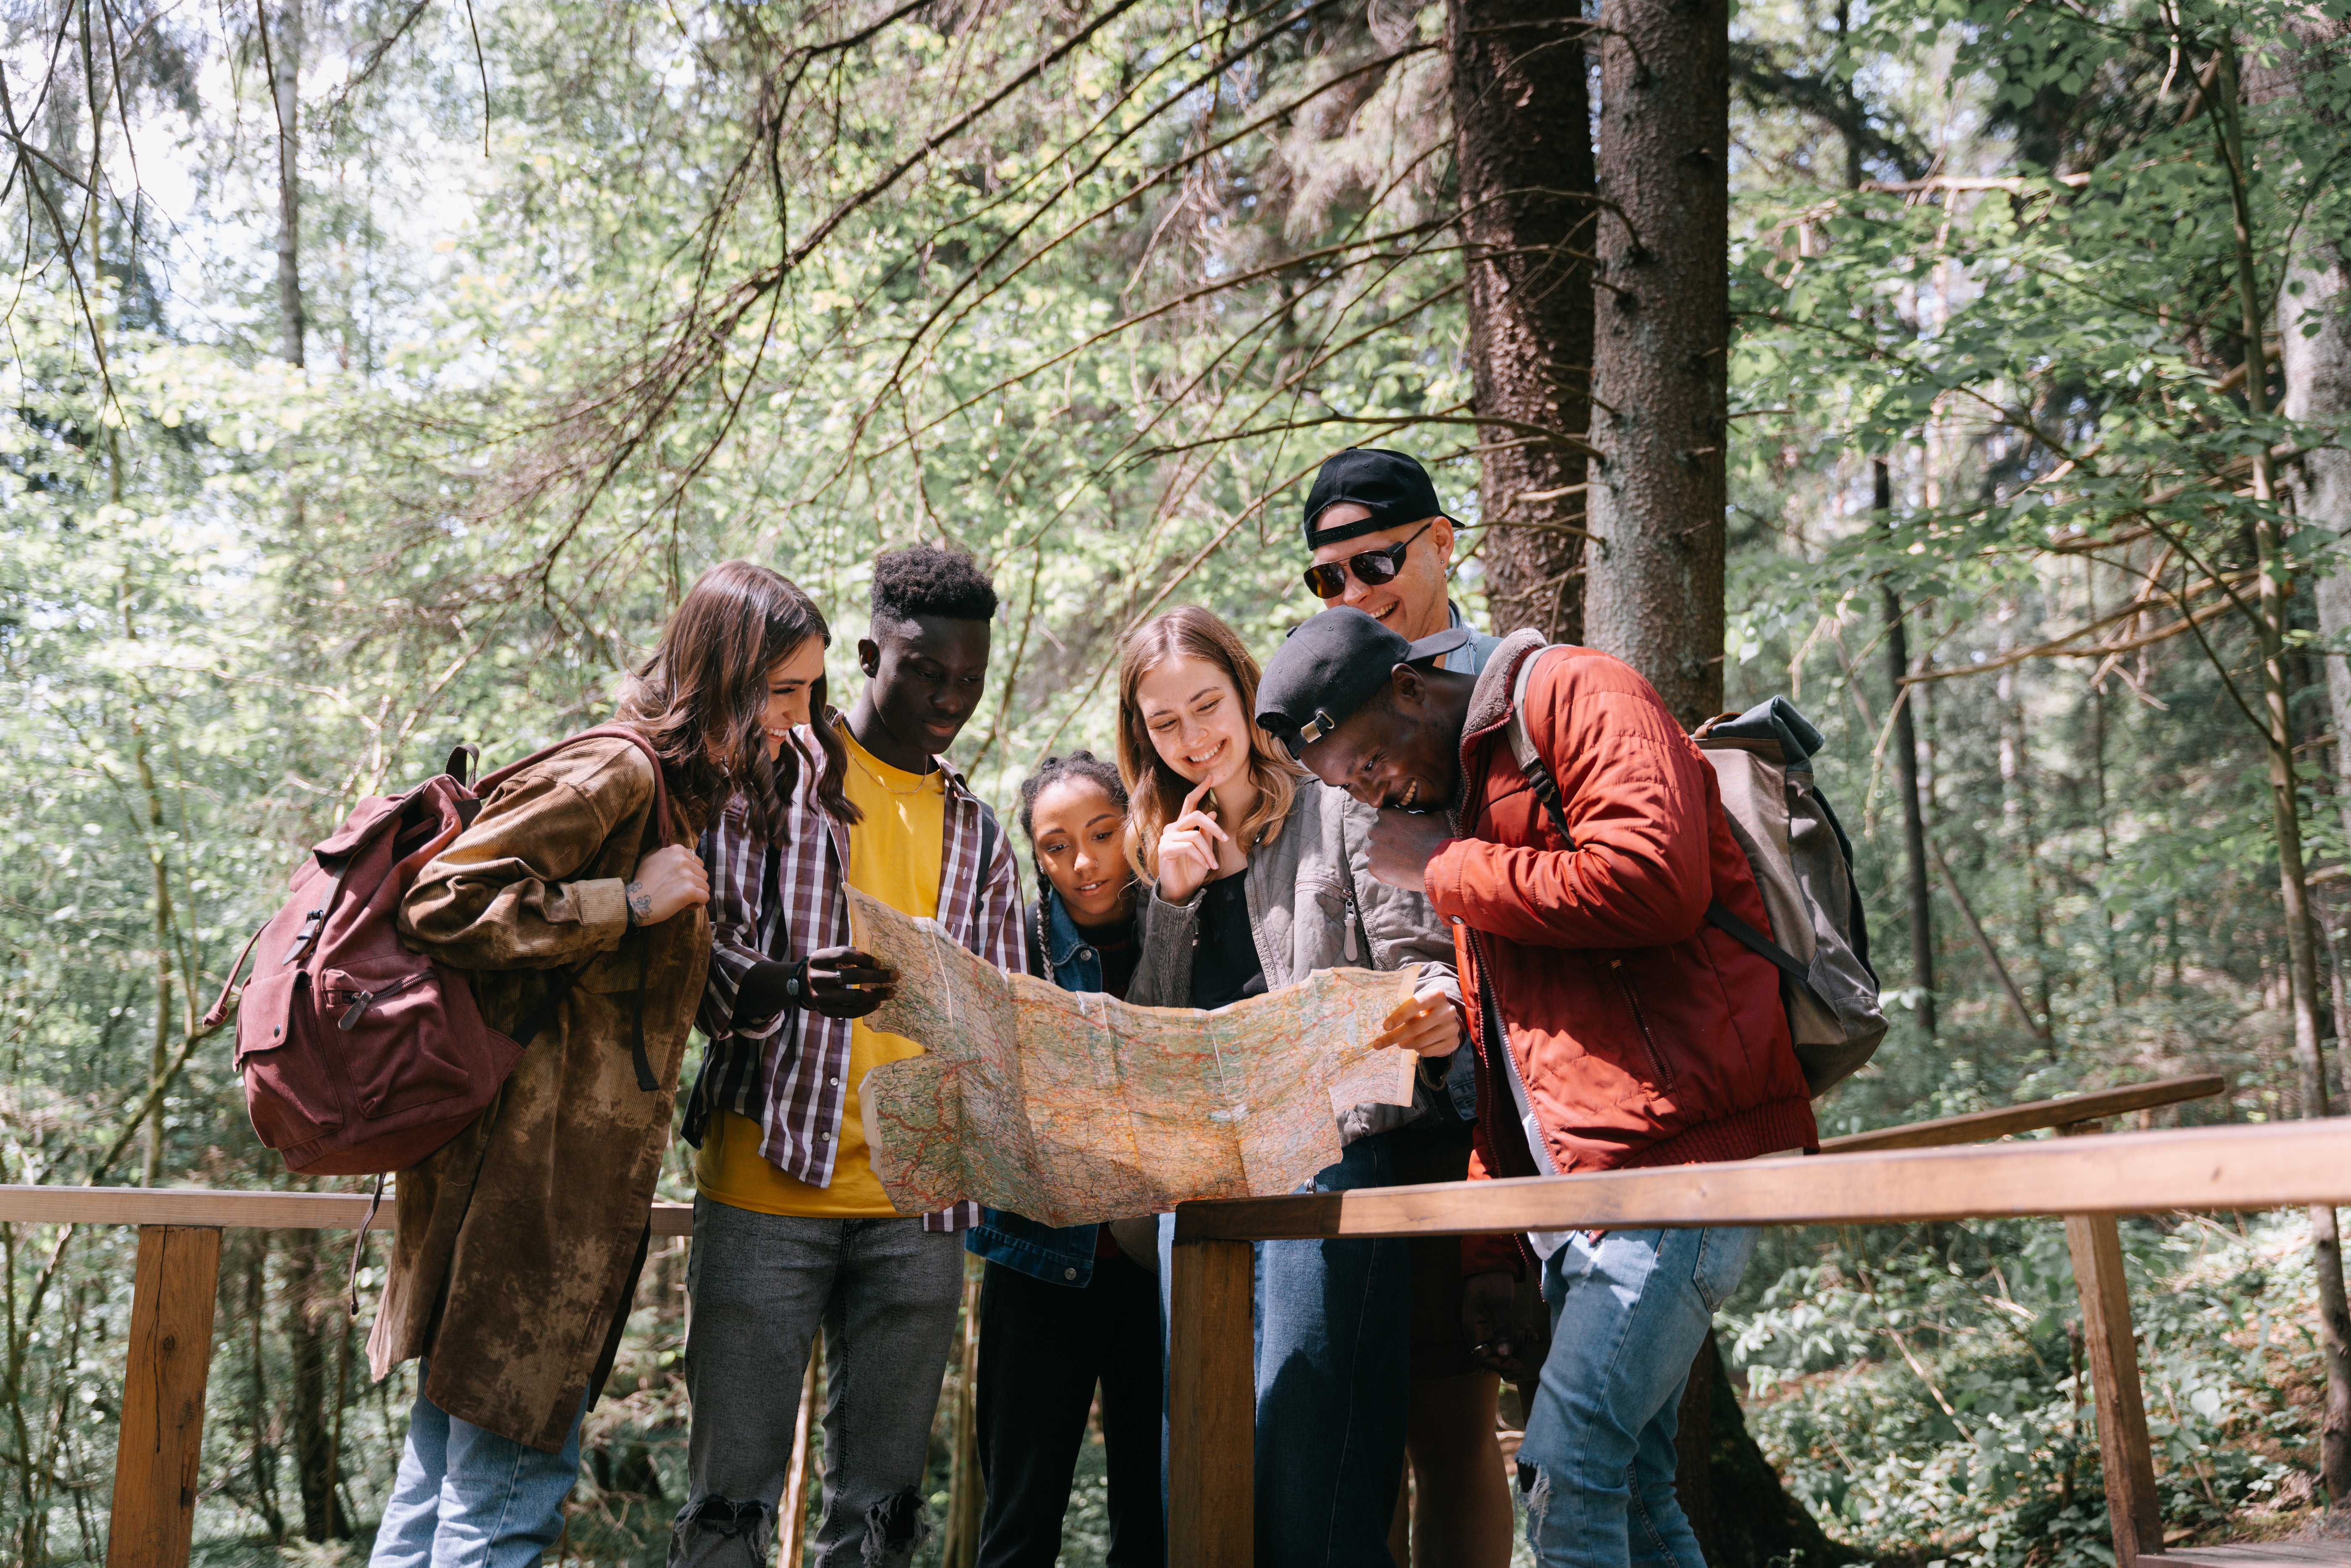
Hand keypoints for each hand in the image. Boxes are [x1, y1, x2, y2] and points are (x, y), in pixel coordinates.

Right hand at [627, 844, 708, 925]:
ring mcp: (687, 875)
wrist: (635, 901)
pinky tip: (687, 905)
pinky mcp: (690, 891)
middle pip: (703, 873)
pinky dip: (699, 903)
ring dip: (696, 893)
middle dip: (695, 883)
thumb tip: (681, 854)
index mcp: (676, 850)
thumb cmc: (642, 882)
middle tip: (681, 891)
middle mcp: (683, 860)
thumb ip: (668, 854)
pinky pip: (705, 897)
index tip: (680, 881)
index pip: (696, 861)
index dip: (691, 873)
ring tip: (683, 899)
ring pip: (705, 885)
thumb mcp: (652, 859)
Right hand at [802, 945, 897, 1018]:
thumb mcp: (832, 956)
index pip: (843, 954)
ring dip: (876, 994)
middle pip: (851, 976)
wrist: (806, 986)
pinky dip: (866, 1008)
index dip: (863, 958)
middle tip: (895, 976)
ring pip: (853, 996)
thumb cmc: (828, 967)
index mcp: (818, 959)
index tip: (879, 962)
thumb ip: (850, 955)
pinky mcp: (825, 1011)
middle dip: (876, 976)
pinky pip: (850, 1012)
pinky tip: (877, 1003)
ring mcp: (820, 996)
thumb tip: (879, 963)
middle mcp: (816, 977)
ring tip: (890, 992)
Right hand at [1154, 778, 1232, 904]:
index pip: (1189, 802)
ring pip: (1195, 835)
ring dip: (1208, 851)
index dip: (1200, 789)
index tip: (1211, 777)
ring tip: (1213, 864)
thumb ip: (1206, 832)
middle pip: (1196, 815)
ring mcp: (1167, 838)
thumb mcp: (1205, 850)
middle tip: (1225, 839)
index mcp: (1182, 826)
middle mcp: (1173, 828)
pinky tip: (1205, 865)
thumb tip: (1212, 812)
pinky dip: (1201, 856)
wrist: (1181, 890)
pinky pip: (1189, 847)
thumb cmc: (1192, 870)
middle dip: (1214, 827)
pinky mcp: (1165, 849)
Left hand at [1366, 808, 1452, 893]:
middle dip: (1386, 838)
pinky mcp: (1373, 867)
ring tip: (1401, 859)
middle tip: (1402, 846)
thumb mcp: (1436, 815)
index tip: (1403, 831)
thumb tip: (1420, 811)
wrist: (1438, 867)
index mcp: (1387, 813)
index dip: (1393, 823)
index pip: (1384, 815)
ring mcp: (1373, 849)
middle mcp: (1376, 829)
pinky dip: (1384, 868)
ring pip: (1373, 850)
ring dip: (1383, 853)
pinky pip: (1375, 866)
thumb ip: (1422, 810)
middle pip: (1376, 832)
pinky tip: (1399, 870)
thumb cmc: (1438, 839)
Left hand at [1370, 983, 1462, 1056]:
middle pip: (1415, 1028)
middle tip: (1378, 1044)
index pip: (1415, 1004)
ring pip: (1420, 1042)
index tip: (1385, 1027)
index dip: (1399, 1016)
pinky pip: (1427, 1051)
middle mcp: (1447, 1011)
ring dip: (1405, 1044)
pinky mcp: (1453, 1042)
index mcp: (1436, 996)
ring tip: (1401, 1043)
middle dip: (1394, 1037)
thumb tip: (1387, 1027)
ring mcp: (1452, 1027)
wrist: (1447, 1018)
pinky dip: (1417, 1050)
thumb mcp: (1417, 1004)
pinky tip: (1417, 1045)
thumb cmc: (1425, 1010)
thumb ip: (1405, 1012)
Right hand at [1462, 1270, 1528, 1380]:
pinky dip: (1518, 1336)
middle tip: (1526, 1338)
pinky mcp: (1495, 1321)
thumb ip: (1502, 1328)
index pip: (1482, 1357)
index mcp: (1473, 1327)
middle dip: (1512, 1351)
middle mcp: (1478, 1330)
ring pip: (1502, 1346)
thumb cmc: (1492, 1279)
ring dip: (1517, 1343)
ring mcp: (1486, 1326)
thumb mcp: (1499, 1302)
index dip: (1500, 1365)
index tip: (1519, 1364)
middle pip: (1493, 1354)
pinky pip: (1506, 1336)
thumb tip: (1505, 1354)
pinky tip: (1529, 1331)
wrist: (1491, 1260)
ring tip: (1527, 1330)